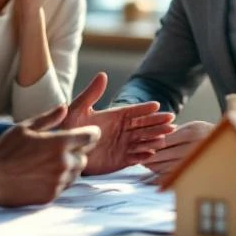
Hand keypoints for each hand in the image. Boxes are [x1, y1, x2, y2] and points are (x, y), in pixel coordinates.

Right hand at [0, 104, 100, 206]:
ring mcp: (59, 181)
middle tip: (62, 149)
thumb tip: (64, 107)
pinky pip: (64, 186)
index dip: (91, 134)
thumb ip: (48, 118)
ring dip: (69, 167)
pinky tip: (44, 175)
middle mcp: (63, 163)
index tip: (88, 133)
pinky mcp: (52, 195)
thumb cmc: (5, 151)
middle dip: (78, 152)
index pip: (89, 137)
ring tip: (50, 163)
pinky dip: (59, 180)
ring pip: (76, 173)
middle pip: (84, 157)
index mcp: (59, 143)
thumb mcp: (24, 128)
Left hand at [60, 72, 175, 175]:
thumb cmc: (69, 128)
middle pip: (144, 125)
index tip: (156, 105)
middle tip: (170, 120)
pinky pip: (135, 157)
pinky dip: (143, 155)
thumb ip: (91, 94)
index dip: (145, 108)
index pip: (134, 111)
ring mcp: (123, 144)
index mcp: (115, 116)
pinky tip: (151, 153)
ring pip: (143, 140)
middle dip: (157, 123)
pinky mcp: (121, 160)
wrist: (65, 151)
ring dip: (154, 138)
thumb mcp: (78, 109)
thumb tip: (102, 75)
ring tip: (165, 136)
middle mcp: (122, 129)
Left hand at [143, 120, 214, 176]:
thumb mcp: (192, 127)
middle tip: (139, 159)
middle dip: (150, 157)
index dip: (151, 143)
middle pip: (166, 153)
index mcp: (193, 131)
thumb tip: (151, 138)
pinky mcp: (198, 171)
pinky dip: (163, 180)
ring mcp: (197, 159)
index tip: (140, 146)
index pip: (165, 139)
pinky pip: (177, 177)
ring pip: (169, 166)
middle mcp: (196, 145)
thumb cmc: (205, 135)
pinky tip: (154, 180)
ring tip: (146, 168)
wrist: (228, 146)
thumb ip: (174, 132)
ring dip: (155, 168)